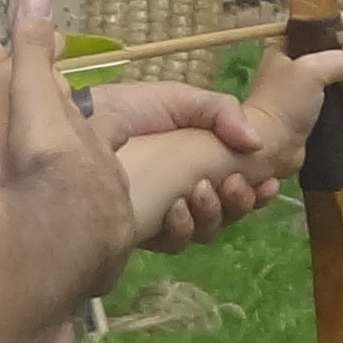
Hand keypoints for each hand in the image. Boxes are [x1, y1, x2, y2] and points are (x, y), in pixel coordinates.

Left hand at [90, 73, 277, 250]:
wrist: (71, 127)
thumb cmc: (118, 109)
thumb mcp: (175, 100)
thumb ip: (219, 112)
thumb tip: (256, 141)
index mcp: (193, 160)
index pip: (236, 182)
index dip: (257, 188)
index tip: (271, 181)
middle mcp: (181, 190)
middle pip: (227, 213)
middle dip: (240, 202)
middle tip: (238, 185)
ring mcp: (160, 214)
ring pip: (204, 231)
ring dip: (214, 213)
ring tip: (203, 189)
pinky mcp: (138, 231)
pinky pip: (173, 242)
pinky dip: (181, 226)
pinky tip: (175, 207)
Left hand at [238, 43, 342, 187]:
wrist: (271, 146)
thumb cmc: (286, 102)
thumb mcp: (313, 68)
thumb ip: (340, 61)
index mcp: (287, 52)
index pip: (323, 42)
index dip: (339, 53)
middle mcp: (294, 73)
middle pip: (335, 69)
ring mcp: (302, 99)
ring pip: (340, 92)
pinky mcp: (311, 122)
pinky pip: (337, 114)